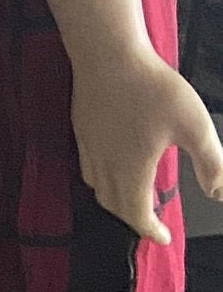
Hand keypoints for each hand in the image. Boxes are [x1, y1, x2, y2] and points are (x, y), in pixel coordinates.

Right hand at [68, 38, 222, 240]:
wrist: (109, 54)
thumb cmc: (151, 88)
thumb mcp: (194, 126)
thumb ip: (211, 163)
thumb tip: (220, 193)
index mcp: (132, 171)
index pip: (137, 214)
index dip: (150, 230)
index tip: (163, 236)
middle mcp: (105, 165)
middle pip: (113, 206)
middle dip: (132, 220)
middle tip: (150, 222)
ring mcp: (89, 146)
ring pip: (97, 188)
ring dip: (115, 202)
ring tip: (131, 199)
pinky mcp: (82, 129)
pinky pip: (88, 167)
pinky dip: (100, 179)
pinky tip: (111, 166)